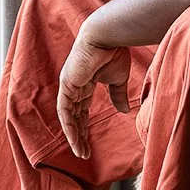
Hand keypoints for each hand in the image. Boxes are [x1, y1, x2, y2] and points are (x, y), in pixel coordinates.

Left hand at [57, 20, 132, 158]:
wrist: (107, 37)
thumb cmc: (113, 52)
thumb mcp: (118, 79)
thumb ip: (118, 95)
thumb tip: (123, 112)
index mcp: (85, 82)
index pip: (82, 109)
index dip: (85, 125)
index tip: (89, 141)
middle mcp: (74, 85)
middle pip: (74, 116)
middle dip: (79, 135)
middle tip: (84, 153)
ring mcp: (68, 85)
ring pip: (68, 117)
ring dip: (74, 136)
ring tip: (80, 153)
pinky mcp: (67, 85)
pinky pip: (66, 112)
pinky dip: (70, 127)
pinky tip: (75, 140)